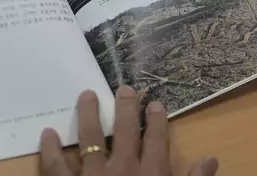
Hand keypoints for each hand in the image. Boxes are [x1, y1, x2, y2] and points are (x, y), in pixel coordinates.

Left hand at [39, 86, 217, 175]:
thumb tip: (210, 159)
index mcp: (151, 174)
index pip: (156, 139)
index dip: (156, 120)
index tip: (155, 103)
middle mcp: (122, 168)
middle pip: (123, 130)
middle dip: (125, 107)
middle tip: (124, 89)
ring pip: (89, 138)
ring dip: (88, 114)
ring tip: (87, 94)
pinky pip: (55, 165)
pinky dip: (50, 148)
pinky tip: (47, 133)